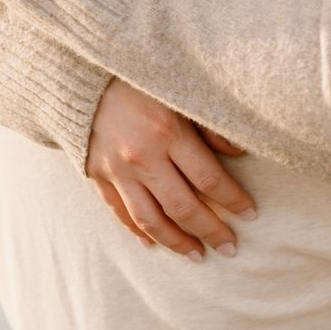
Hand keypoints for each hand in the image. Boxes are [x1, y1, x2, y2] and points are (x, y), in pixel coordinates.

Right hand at [83, 80, 254, 257]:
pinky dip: (137, 231)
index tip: (251, 215)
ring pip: (150, 219)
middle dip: (211, 231)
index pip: (209, 179)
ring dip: (176, 242)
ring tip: (197, 256)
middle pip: (183, 207)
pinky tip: (153, 244)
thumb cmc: (140, 77)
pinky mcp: (95, 174)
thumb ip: (210, 124)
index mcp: (168, 133)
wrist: (80, 73)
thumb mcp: (181, 90)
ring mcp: (116, 169)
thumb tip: (238, 155)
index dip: (233, 201)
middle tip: (231, 249)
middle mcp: (142, 157)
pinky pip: (119, 212)